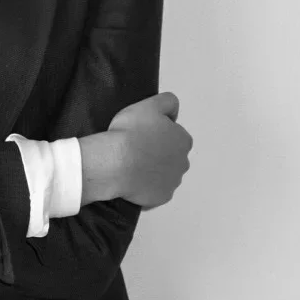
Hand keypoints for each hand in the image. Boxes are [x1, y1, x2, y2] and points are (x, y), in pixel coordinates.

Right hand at [106, 92, 192, 207]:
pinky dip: (145, 187)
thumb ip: (168, 102)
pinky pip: (154, 191)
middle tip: (135, 149)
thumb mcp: (149, 105)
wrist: (115, 163)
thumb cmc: (131, 132)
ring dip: (152, 171)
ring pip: (163, 175)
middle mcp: (183, 163)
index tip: (142, 134)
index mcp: (183, 140)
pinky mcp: (161, 198)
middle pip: (171, 157)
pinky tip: (131, 181)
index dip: (158, 134)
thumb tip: (174, 113)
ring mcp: (173, 183)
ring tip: (130, 166)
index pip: (174, 135)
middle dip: (158, 154)